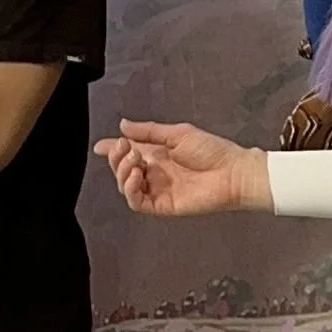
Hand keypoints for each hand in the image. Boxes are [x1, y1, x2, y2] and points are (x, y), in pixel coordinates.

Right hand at [94, 120, 270, 216]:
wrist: (232, 172)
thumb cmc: (212, 151)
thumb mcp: (177, 133)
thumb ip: (149, 131)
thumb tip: (123, 125)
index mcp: (157, 154)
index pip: (127, 153)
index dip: (112, 150)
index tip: (100, 145)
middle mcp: (154, 172)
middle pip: (122, 169)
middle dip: (117, 157)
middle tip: (125, 148)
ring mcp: (157, 189)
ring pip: (126, 186)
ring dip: (123, 172)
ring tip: (136, 160)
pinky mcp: (162, 205)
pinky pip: (137, 202)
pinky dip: (131, 189)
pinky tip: (138, 175)